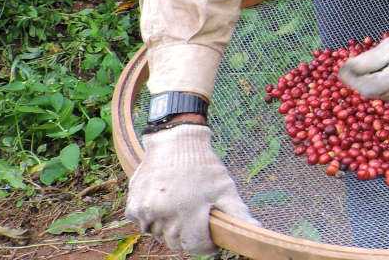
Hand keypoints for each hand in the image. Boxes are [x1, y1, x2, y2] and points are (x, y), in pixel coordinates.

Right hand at [125, 124, 258, 254]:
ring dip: (170, 230)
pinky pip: (144, 225)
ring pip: (159, 236)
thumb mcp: (225, 188)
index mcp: (188, 212)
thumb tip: (255, 228)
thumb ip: (237, 213)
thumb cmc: (204, 167)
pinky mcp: (134, 207)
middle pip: (177, 243)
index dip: (206, 246)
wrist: (175, 142)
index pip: (195, 245)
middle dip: (189, 237)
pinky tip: (164, 207)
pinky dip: (153, 222)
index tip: (212, 239)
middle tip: (196, 221)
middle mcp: (164, 214)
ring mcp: (146, 211)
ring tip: (181, 210)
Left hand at [338, 22, 388, 103]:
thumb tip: (343, 72)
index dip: (351, 80)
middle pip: (369, 91)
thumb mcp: (386, 48)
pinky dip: (377, 82)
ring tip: (380, 63)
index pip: (365, 89)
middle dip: (360, 78)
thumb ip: (365, 62)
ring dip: (369, 79)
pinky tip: (385, 70)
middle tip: (359, 61)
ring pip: (374, 92)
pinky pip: (382, 93)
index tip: (342, 69)